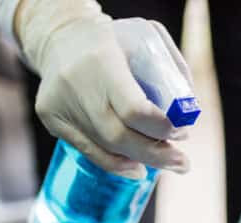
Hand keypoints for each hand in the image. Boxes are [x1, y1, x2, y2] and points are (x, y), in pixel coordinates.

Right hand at [15, 1, 189, 178]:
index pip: (134, 110)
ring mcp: (60, 105)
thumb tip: (189, 111)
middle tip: (182, 163)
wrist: (60, 37)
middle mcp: (77, 85)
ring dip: (140, 160)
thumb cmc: (113, 40)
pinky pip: (88, 150)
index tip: (182, 132)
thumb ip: (170, 68)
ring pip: (105, 148)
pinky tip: (136, 167)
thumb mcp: (145, 39)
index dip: (161, 128)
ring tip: (166, 162)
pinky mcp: (51, 118)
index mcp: (102, 60)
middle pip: (119, 137)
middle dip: (156, 154)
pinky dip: (116, 163)